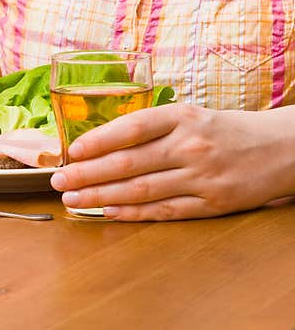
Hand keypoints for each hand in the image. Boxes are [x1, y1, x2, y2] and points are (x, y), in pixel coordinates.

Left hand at [50, 103, 294, 220]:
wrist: (284, 148)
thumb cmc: (226, 131)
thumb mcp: (193, 116)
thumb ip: (152, 128)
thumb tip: (97, 144)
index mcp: (185, 117)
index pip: (133, 127)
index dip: (97, 140)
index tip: (71, 151)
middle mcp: (192, 145)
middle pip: (128, 162)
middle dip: (86, 173)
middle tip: (57, 180)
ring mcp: (202, 177)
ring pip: (140, 189)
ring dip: (100, 196)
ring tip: (72, 198)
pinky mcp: (211, 204)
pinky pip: (163, 210)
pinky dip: (132, 213)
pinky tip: (107, 213)